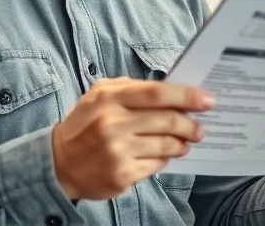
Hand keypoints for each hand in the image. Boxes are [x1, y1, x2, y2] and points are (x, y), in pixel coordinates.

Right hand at [51, 76, 214, 199]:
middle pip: (166, 120)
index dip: (186, 95)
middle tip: (199, 127)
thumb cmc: (85, 123)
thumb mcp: (99, 95)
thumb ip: (132, 88)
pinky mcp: (121, 175)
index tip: (206, 99)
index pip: (156, 93)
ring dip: (181, 143)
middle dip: (190, 123)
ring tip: (185, 141)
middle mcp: (112, 124)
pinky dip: (165, 158)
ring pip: (166, 145)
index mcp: (109, 98)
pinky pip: (156, 164)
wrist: (58, 162)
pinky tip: (165, 155)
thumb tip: (171, 91)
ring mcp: (117, 151)